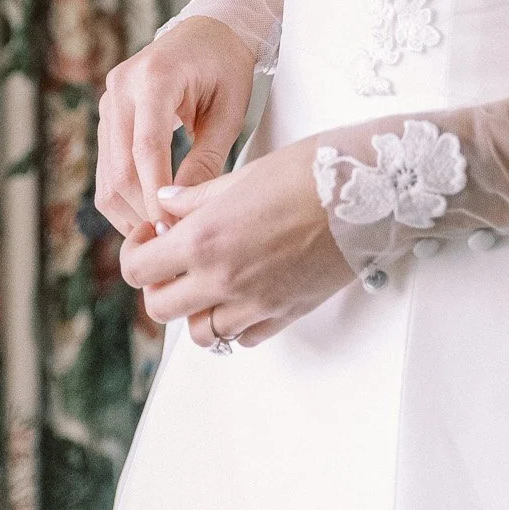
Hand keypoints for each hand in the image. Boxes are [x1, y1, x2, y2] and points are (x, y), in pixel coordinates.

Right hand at [95, 16, 257, 235]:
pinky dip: (124, 196)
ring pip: (107, 173)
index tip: (173, 228)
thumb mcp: (228, 110)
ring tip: (160, 236)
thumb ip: (207, 158)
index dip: (156, 194)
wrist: (208, 31)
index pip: (147, 148)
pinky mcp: (107, 116)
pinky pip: (107, 166)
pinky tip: (148, 215)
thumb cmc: (226, 67)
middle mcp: (121, 88)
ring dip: (130, 210)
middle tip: (169, 242)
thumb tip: (183, 209)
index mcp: (154, 78)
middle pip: (120, 166)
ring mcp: (109, 101)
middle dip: (142, 209)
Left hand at [118, 135, 352, 347]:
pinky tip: (243, 293)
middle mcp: (224, 279)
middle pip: (161, 307)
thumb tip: (167, 204)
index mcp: (206, 238)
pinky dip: (234, 324)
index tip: (151, 236)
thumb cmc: (313, 172)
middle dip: (159, 283)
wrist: (371, 190)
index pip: (140, 268)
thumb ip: (198, 196)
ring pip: (200, 334)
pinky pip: (243, 338)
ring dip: (195, 310)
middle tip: (173, 259)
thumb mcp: (245, 173)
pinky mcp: (285, 313)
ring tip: (208, 280)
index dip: (137, 251)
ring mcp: (255, 303)